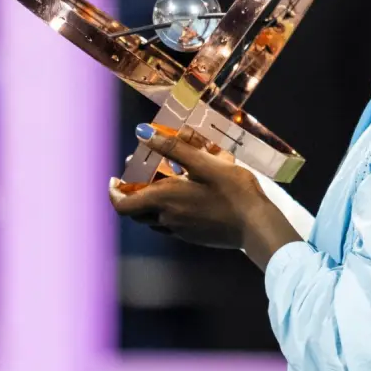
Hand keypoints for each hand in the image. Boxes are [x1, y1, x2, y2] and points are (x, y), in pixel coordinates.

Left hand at [109, 124, 302, 268]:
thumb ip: (173, 148)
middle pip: (136, 211)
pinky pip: (171, 224)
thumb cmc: (234, 191)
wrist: (257, 226)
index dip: (113, 193)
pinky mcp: (193, 237)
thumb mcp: (205, 163)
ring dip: (151, 202)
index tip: (114, 179)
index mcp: (165, 199)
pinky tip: (189, 198)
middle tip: (143, 175)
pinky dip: (169, 210)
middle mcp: (167, 218)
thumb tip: (144, 133)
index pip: (122, 204)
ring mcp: (180, 231)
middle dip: (133, 193)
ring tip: (167, 183)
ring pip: (153, 218)